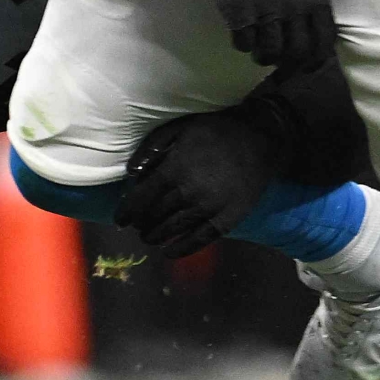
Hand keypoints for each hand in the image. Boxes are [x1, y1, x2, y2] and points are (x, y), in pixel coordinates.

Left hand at [117, 109, 277, 255]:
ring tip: (148, 238)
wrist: (260, 138)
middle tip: (137, 226)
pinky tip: (169, 252)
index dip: (127, 211)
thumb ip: (153, 146)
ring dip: (156, 235)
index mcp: (175, 168)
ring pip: (174, 228)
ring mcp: (209, 207)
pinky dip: (182, 248)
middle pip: (156, 215)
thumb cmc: (216, 130)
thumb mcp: (180, 127)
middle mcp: (189, 192)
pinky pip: (201, 239)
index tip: (119, 220)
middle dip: (142, 223)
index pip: (142, 197)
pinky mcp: (228, 218)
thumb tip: (131, 172)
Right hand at [142, 0, 336, 71]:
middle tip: (281, 61)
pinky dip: (243, 45)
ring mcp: (265, 13)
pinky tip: (242, 35)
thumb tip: (317, 24)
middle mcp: (292, 9)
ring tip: (260, 51)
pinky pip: (244, 45)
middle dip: (290, 63)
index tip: (309, 63)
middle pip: (298, 52)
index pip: (325, 39)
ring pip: (270, 53)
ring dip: (265, 56)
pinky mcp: (238, 16)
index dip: (318, 57)